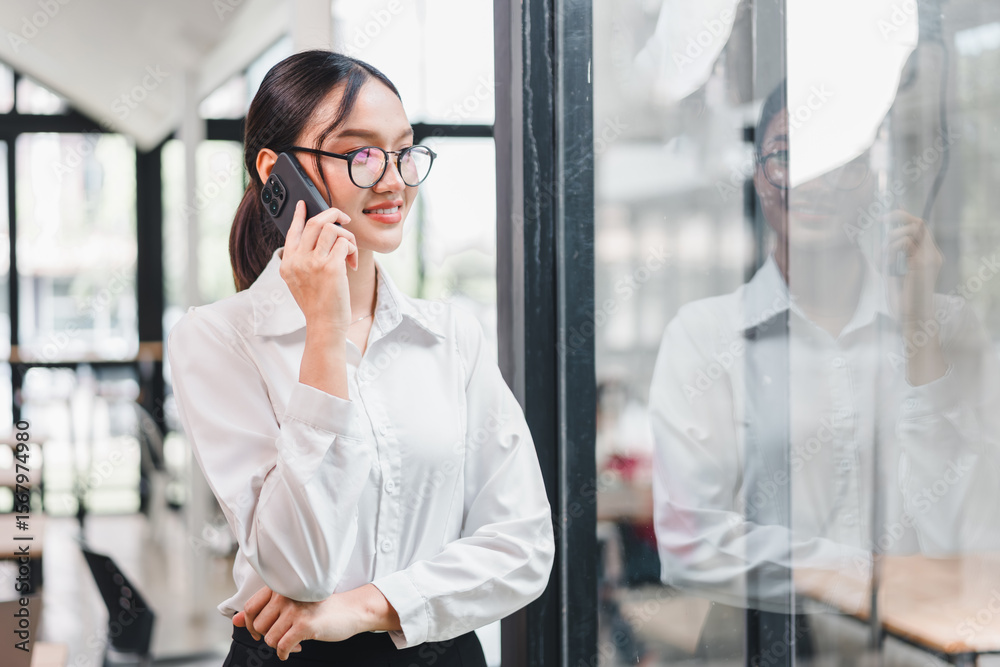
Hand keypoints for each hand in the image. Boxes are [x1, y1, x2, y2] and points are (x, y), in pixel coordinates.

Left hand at [233, 584, 398, 660]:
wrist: (350, 610)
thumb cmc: (320, 607)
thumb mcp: (291, 605)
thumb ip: (263, 610)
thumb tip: (236, 621)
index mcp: (281, 587)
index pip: (250, 608)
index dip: (252, 624)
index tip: (262, 630)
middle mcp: (285, 595)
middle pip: (259, 626)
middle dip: (267, 637)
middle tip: (282, 636)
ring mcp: (294, 609)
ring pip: (269, 639)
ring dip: (279, 645)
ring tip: (293, 641)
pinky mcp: (303, 625)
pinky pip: (282, 647)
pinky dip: (285, 653)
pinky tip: (296, 648)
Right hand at [279, 200, 356, 332]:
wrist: (324, 325)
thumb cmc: (317, 305)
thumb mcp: (299, 282)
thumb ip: (302, 262)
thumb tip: (317, 239)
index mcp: (288, 263)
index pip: (292, 231)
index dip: (299, 215)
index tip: (303, 204)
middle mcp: (298, 260)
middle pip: (315, 222)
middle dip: (333, 214)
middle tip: (344, 219)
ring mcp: (313, 262)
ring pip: (332, 228)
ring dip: (347, 236)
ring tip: (349, 251)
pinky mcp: (331, 267)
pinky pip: (345, 243)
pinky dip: (352, 249)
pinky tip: (352, 263)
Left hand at [882, 210, 942, 323]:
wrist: (912, 317)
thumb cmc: (902, 298)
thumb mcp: (896, 270)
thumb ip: (894, 254)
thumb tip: (884, 237)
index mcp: (928, 255)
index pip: (920, 227)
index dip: (903, 216)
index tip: (885, 217)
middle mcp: (932, 254)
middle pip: (918, 222)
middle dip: (897, 216)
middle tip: (880, 220)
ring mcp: (929, 258)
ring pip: (910, 230)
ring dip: (889, 238)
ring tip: (882, 255)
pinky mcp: (921, 264)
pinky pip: (903, 244)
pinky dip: (889, 249)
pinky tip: (886, 264)